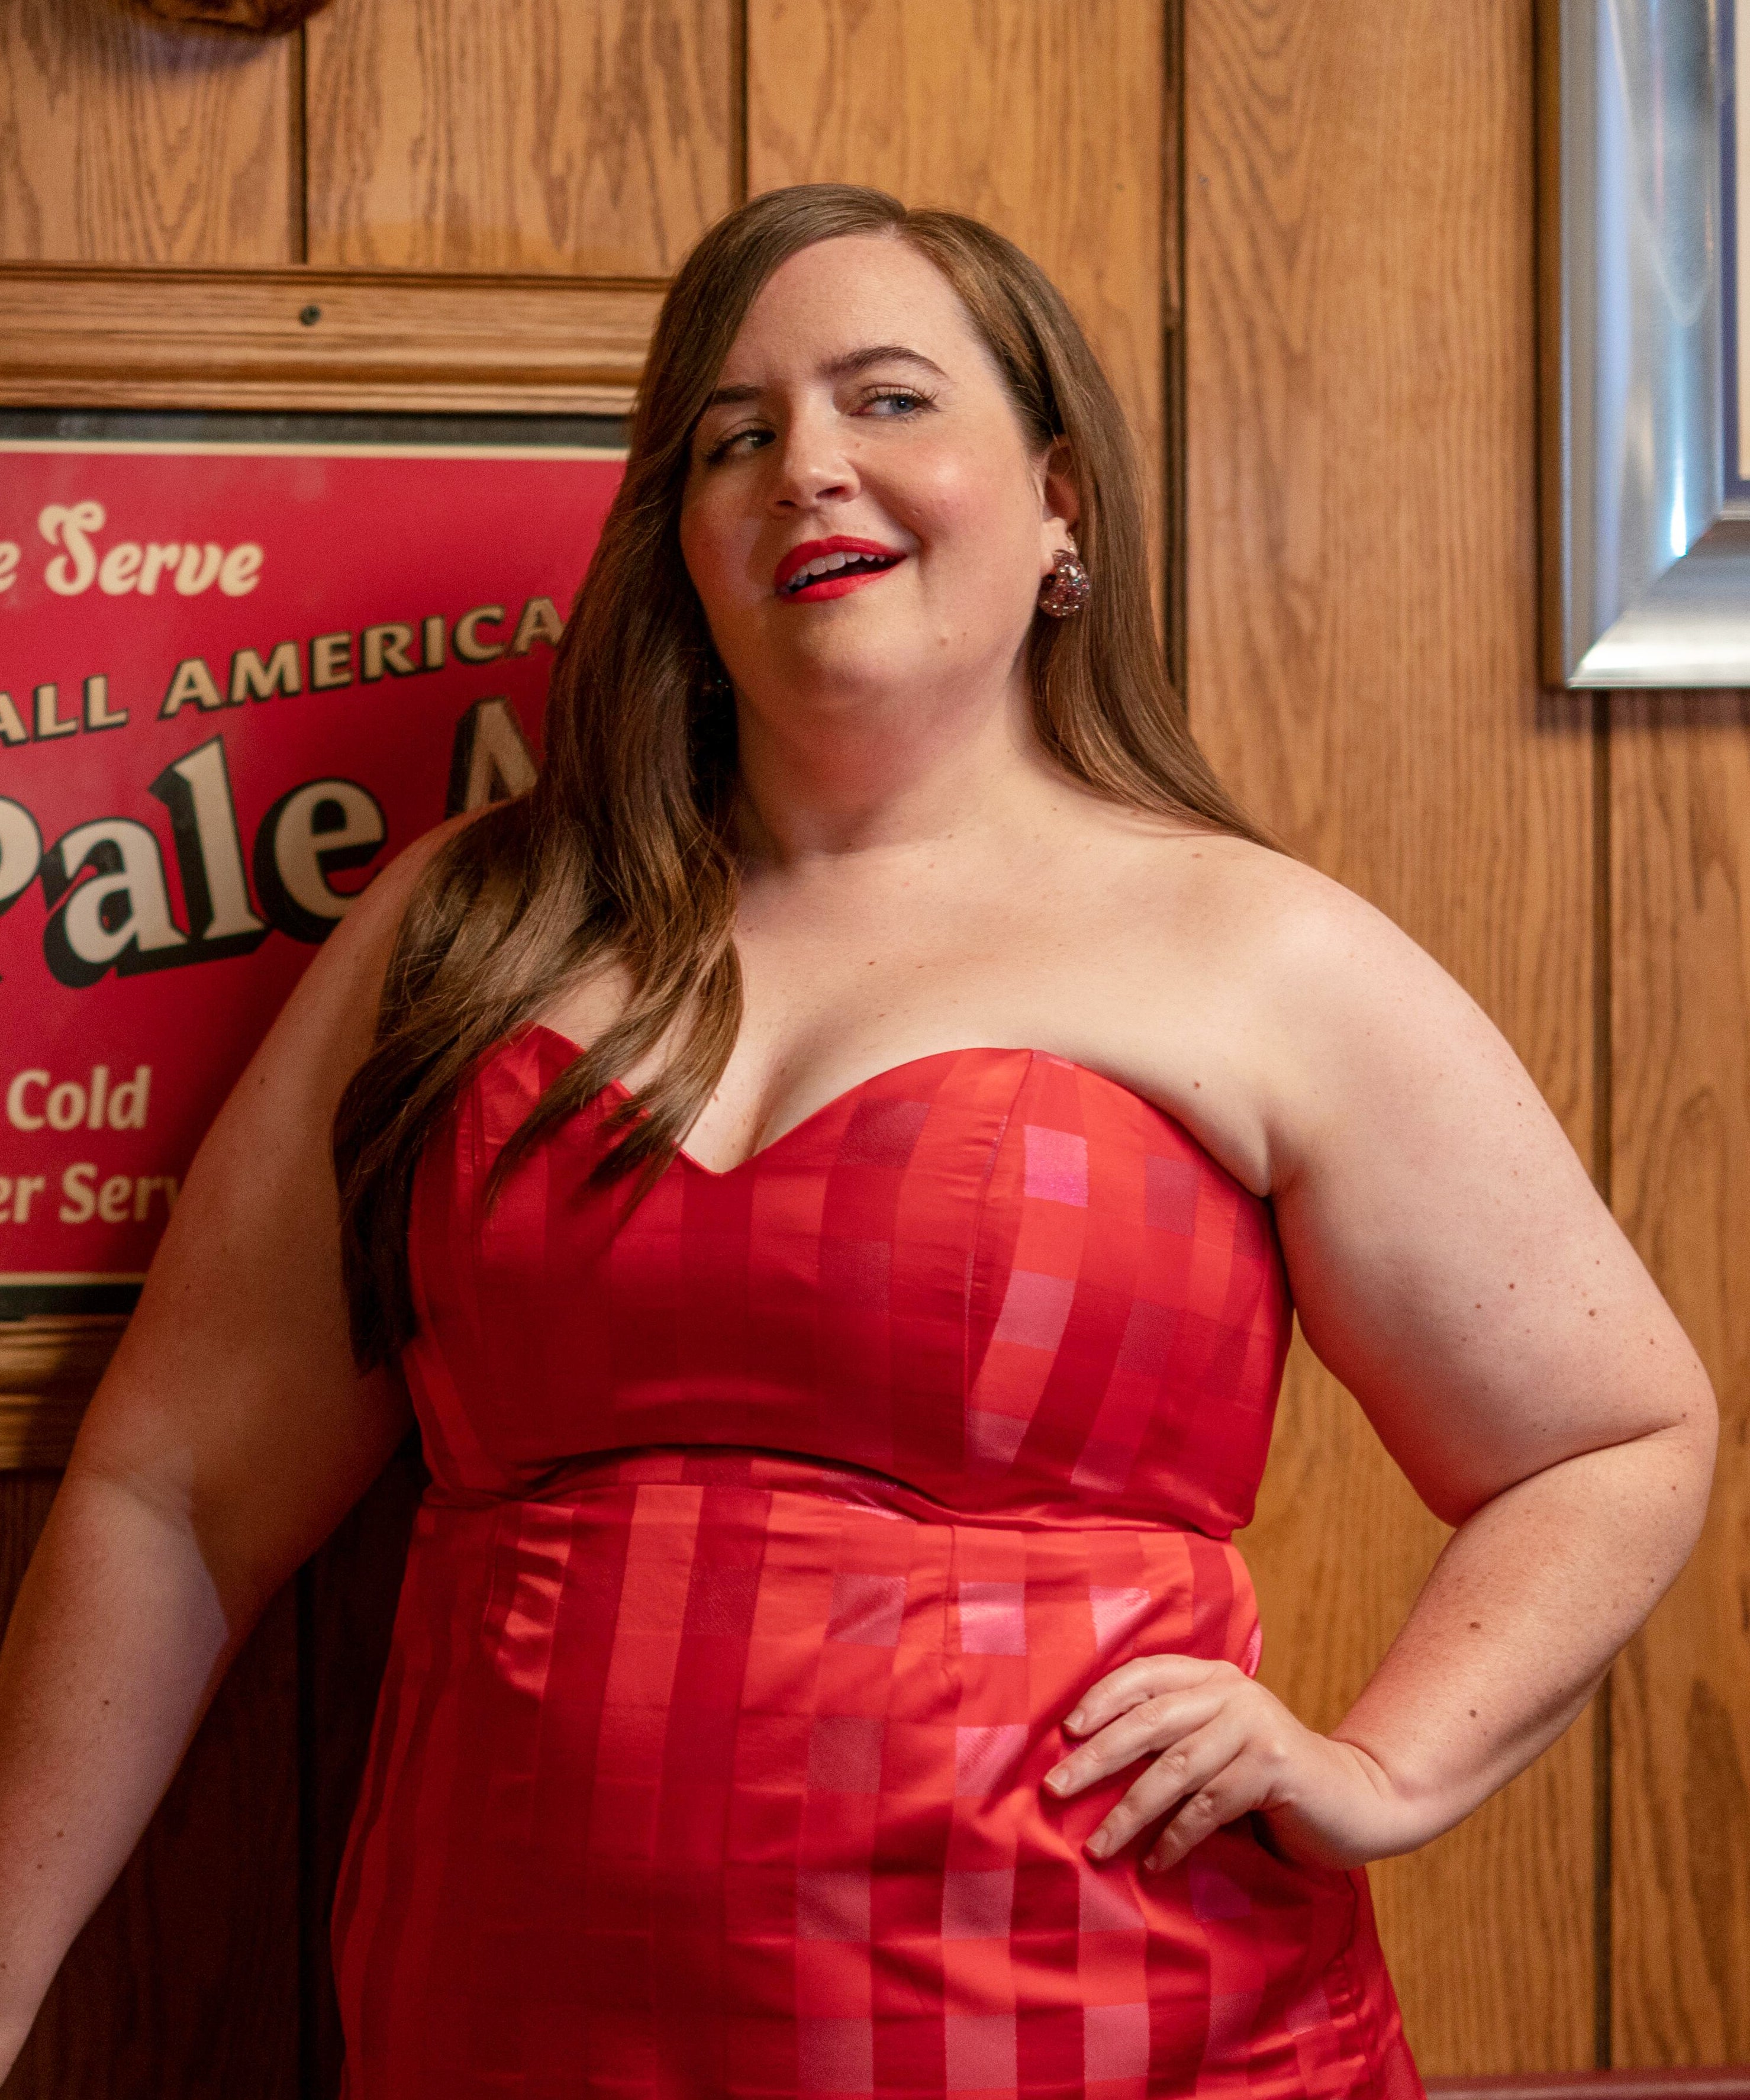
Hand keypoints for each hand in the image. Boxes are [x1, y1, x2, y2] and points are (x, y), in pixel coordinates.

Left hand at [1042, 1655, 1414, 1873]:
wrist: (1354, 1799)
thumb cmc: (1268, 1779)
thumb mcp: (1218, 1744)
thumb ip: (1173, 1737)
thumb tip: (1087, 1760)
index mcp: (1212, 1677)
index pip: (1145, 1674)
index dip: (1102, 1698)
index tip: (1065, 1732)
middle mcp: (1232, 1692)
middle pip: (1150, 1721)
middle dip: (1097, 1757)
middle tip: (1055, 1789)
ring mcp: (1255, 1727)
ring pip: (1176, 1769)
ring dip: (1129, 1811)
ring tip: (1097, 1846)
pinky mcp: (1275, 1767)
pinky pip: (1210, 1805)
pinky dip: (1176, 1837)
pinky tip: (1154, 1863)